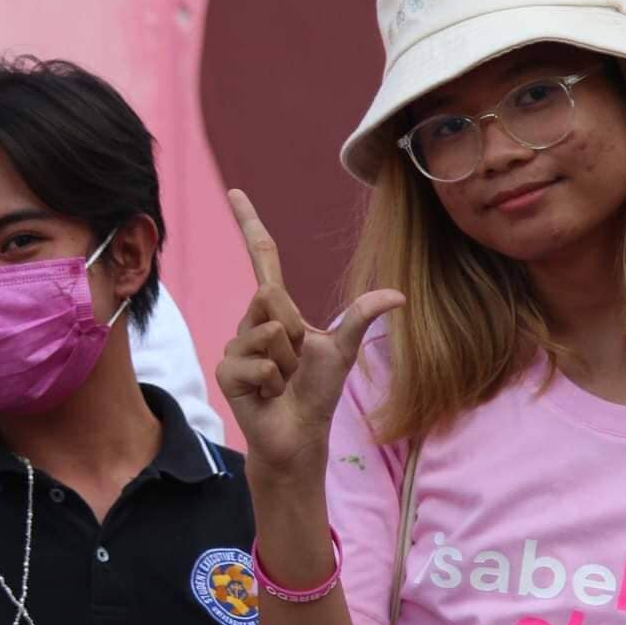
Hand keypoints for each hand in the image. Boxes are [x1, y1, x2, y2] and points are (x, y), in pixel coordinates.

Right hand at [214, 190, 402, 475]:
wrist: (298, 434)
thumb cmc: (316, 392)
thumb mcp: (343, 350)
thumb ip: (362, 316)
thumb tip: (399, 295)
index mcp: (277, 310)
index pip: (262, 256)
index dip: (249, 223)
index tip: (235, 190)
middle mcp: (251, 322)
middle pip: (271, 296)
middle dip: (295, 331)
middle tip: (297, 363)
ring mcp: (235, 346)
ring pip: (268, 332)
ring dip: (288, 363)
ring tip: (284, 382)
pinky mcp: (227, 371)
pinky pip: (256, 361)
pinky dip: (272, 381)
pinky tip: (270, 395)